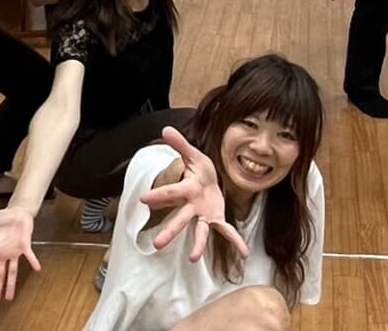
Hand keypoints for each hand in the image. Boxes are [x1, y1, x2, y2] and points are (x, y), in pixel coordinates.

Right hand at [0, 207, 41, 307]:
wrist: (16, 212)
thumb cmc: (1, 219)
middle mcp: (2, 255)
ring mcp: (14, 252)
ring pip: (12, 272)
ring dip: (11, 284)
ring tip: (9, 298)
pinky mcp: (24, 246)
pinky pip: (29, 255)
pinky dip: (33, 261)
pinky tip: (37, 269)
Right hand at [139, 126, 249, 260]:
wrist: (212, 181)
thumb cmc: (199, 170)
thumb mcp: (193, 155)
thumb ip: (180, 144)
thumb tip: (165, 129)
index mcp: (187, 190)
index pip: (171, 191)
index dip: (158, 195)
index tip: (143, 199)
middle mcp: (192, 207)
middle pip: (180, 219)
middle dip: (170, 231)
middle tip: (157, 244)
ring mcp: (204, 215)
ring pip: (199, 231)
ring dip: (197, 244)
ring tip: (194, 258)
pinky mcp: (217, 220)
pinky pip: (226, 232)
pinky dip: (235, 242)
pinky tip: (244, 252)